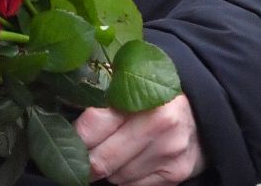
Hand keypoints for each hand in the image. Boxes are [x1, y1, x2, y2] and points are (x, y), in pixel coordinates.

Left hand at [76, 96, 203, 184]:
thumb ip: (101, 96)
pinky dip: (126, 178)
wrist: (200, 114)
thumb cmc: (153, 98)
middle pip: (101, 159)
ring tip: (113, 152)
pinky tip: (131, 162)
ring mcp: (168, 151)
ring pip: (116, 177)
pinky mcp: (175, 173)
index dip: (75, 137)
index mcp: (140, 94)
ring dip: (108, 169)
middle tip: (81, 155)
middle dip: (87, 161)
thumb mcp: (129, 85)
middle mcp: (158, 123)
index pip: (92, 124)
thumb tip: (60, 112)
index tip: (67, 139)